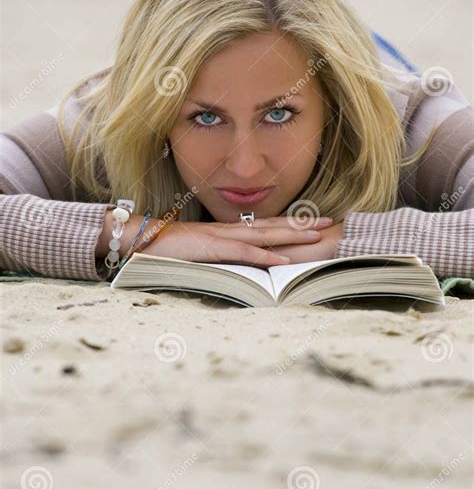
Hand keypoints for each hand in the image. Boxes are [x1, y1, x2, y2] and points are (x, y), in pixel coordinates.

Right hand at [143, 215, 334, 267]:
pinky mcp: (211, 248)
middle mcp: (229, 230)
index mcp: (228, 232)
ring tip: (316, 235)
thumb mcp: (200, 253)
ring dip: (291, 235)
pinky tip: (282, 259)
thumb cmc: (167, 248)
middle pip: (273, 225)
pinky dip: (264, 255)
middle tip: (330, 222)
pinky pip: (243, 252)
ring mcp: (221, 237)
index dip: (290, 224)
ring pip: (264, 234)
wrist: (140, 240)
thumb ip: (220, 256)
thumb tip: (238, 265)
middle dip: (302, 224)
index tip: (313, 223)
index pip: (266, 226)